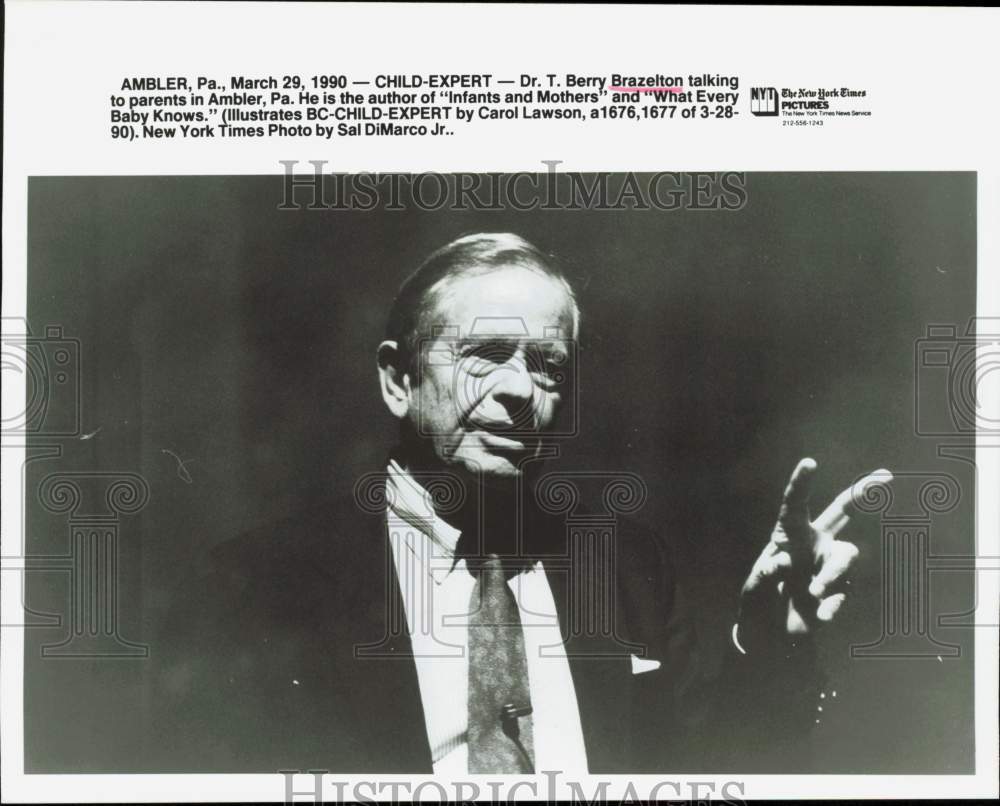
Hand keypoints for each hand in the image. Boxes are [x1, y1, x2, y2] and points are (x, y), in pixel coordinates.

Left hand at [737, 458, 892, 653]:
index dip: (801, 483)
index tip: (810, 462)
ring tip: (813, 591)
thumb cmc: (757, 604)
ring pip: (847, 554)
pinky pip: (844, 592)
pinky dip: (833, 604)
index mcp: (787, 535)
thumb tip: (781, 562)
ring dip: (833, 572)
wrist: (772, 637)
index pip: (794, 505)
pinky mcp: (839, 591)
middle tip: (885, 476)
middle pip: (841, 512)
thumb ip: (764, 576)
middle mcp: (813, 544)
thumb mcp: (753, 590)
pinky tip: (820, 616)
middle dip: (863, 492)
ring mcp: (829, 566)